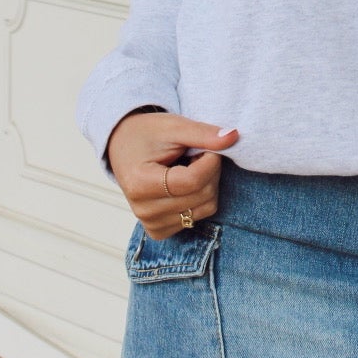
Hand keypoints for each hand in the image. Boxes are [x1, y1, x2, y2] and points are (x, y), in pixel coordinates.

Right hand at [106, 111, 238, 237]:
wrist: (124, 147)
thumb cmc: (148, 135)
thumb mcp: (174, 127)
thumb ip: (203, 134)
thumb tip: (234, 137)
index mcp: (140, 183)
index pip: (193, 181)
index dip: (211, 162)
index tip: (208, 147)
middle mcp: (144, 210)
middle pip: (203, 196)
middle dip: (210, 171)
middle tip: (197, 154)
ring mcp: (151, 224)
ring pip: (206, 208)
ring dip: (207, 184)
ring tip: (189, 168)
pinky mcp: (159, 231)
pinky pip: (198, 218)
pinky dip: (199, 199)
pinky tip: (183, 185)